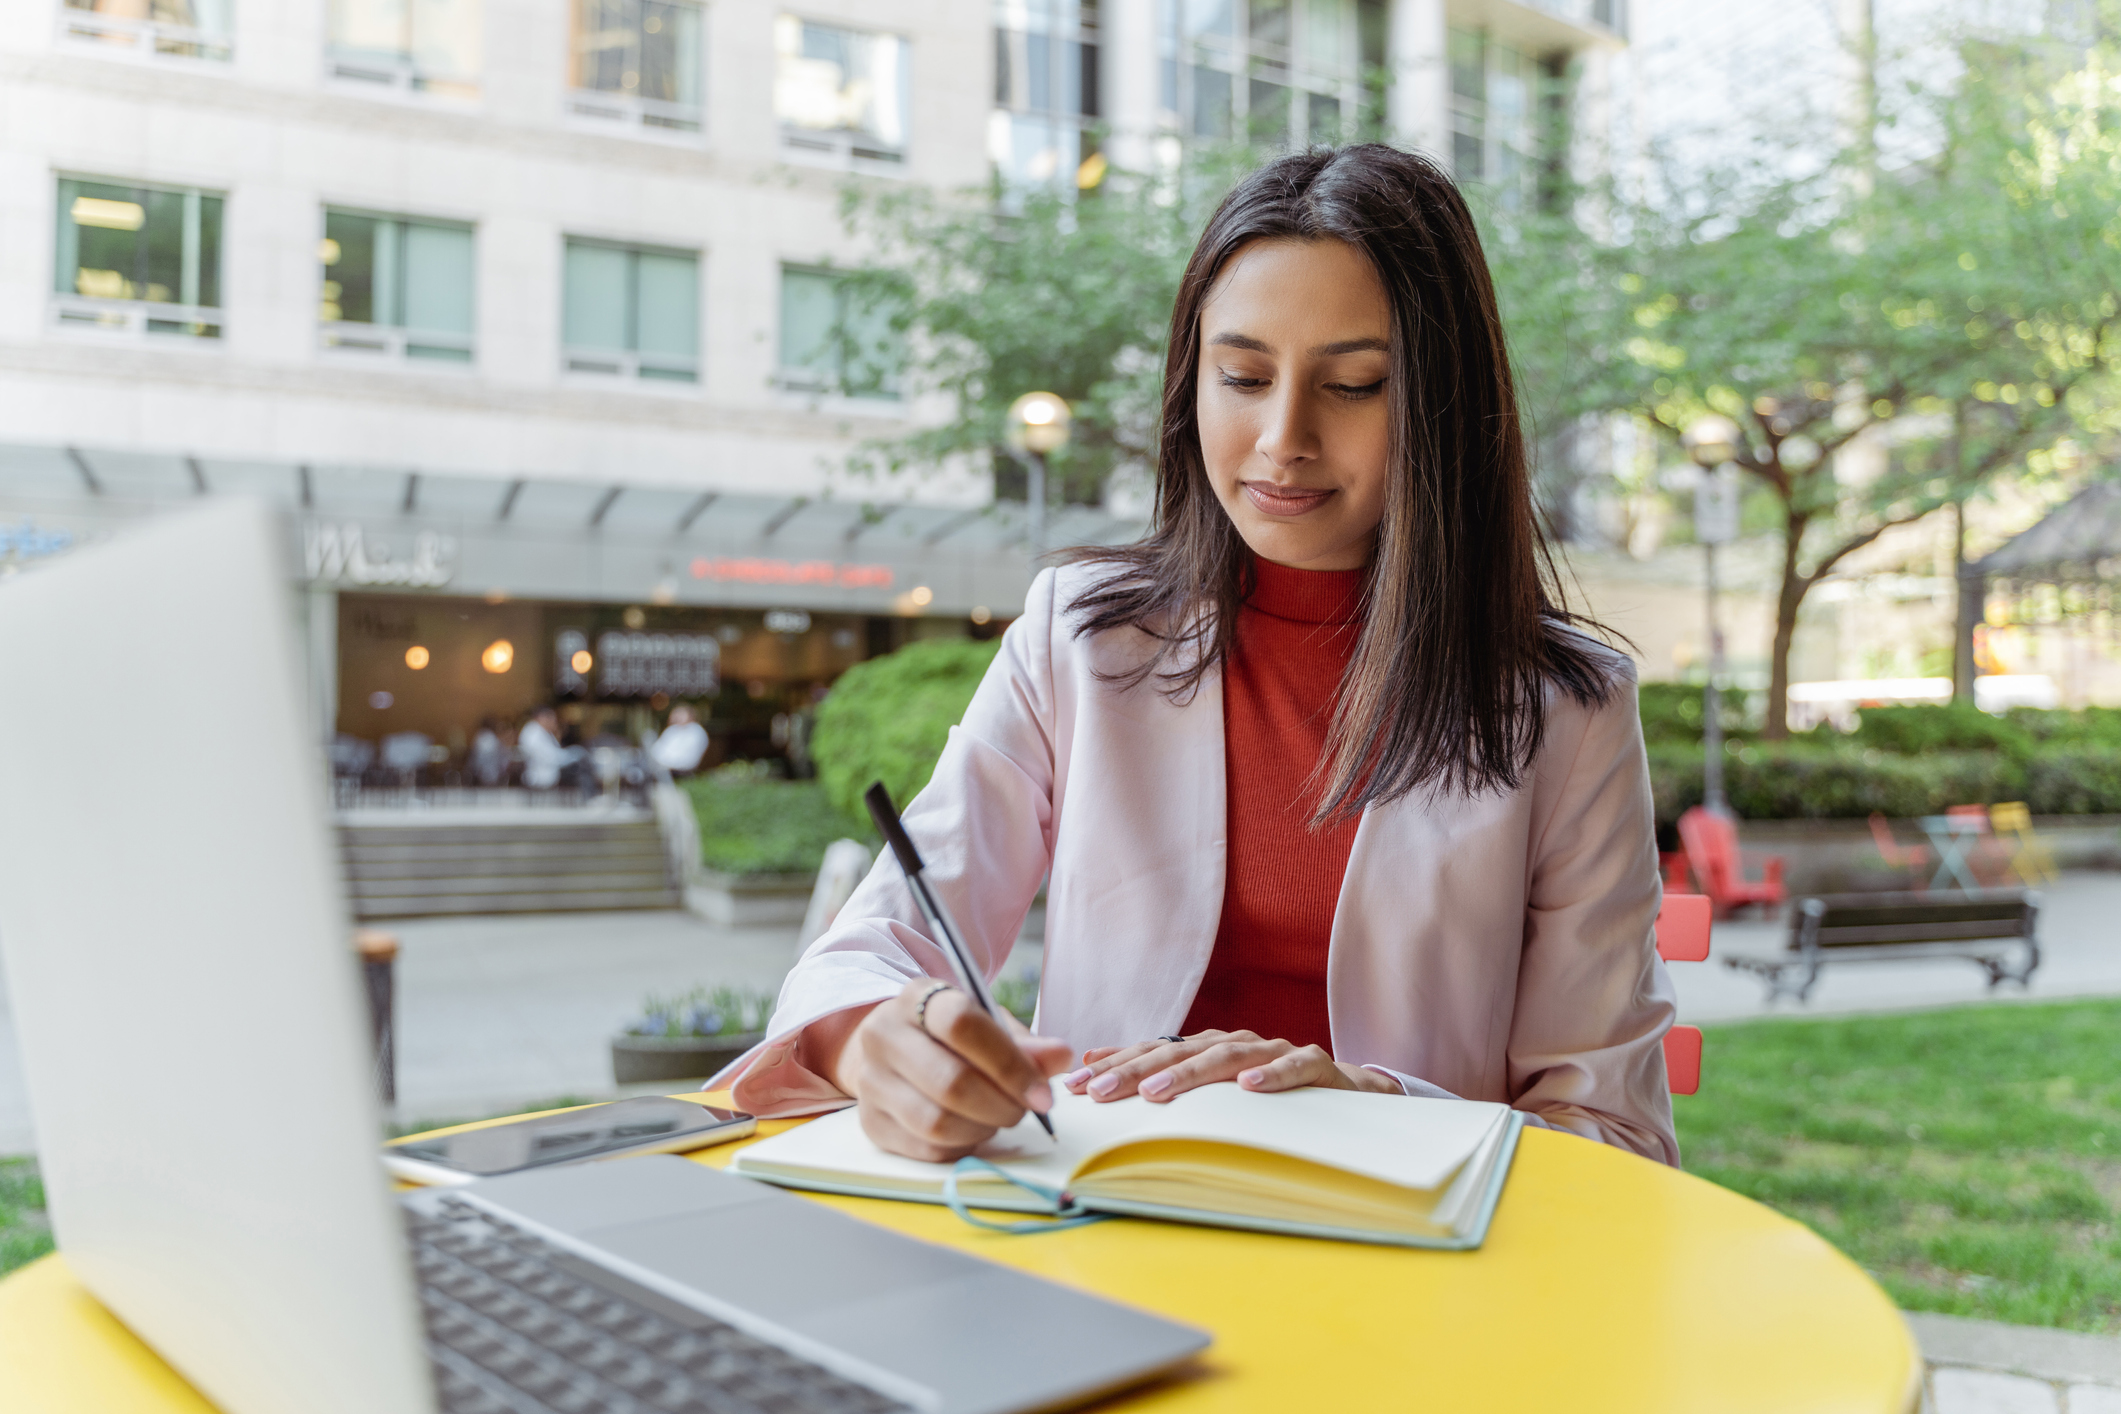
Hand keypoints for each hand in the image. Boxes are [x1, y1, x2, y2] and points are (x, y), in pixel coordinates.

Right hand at [824, 981, 1073, 1162]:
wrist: (893, 1051)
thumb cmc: (951, 1038)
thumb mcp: (988, 1026)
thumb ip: (1024, 1044)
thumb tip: (1061, 1057)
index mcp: (916, 998)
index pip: (962, 1024)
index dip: (1009, 1063)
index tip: (1043, 1094)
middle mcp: (883, 1036)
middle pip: (950, 1082)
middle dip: (1002, 1106)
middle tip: (1025, 1110)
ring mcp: (871, 1082)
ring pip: (937, 1122)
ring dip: (983, 1129)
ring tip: (997, 1117)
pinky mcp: (870, 1123)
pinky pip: (927, 1149)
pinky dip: (963, 1146)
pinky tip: (972, 1130)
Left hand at [1060, 1029, 1402, 1103]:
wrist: (1352, 1098)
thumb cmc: (1273, 1098)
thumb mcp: (1216, 1095)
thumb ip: (1165, 1079)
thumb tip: (1095, 1068)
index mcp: (1209, 1049)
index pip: (1153, 1051)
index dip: (1114, 1065)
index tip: (1075, 1086)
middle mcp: (1237, 1043)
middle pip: (1179, 1050)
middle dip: (1134, 1071)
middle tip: (1100, 1092)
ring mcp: (1276, 1051)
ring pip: (1228, 1055)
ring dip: (1190, 1073)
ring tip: (1157, 1092)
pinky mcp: (1317, 1066)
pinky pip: (1295, 1065)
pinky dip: (1273, 1074)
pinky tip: (1249, 1087)